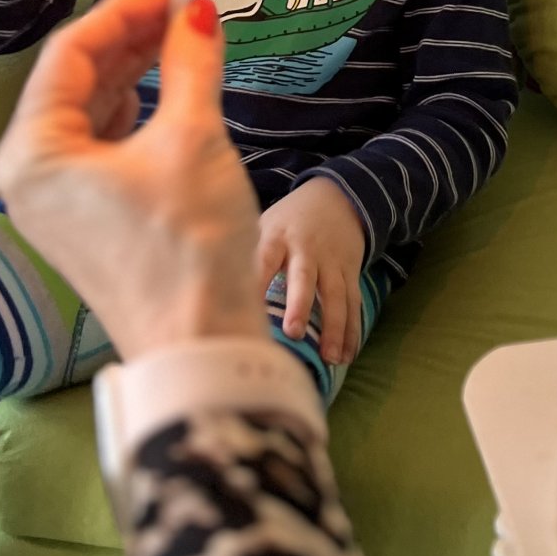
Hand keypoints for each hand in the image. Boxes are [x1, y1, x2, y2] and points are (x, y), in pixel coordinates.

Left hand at [0, 0, 264, 359]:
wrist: (198, 344)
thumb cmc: (186, 245)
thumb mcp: (193, 137)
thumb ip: (189, 64)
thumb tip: (197, 12)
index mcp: (32, 151)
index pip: (71, 51)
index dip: (124, 8)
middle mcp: (28, 175)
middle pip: (75, 80)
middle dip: (130, 37)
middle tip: (183, 3)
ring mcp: (53, 203)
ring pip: (90, 112)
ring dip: (135, 71)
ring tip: (183, 37)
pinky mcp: (84, 222)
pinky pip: (101, 147)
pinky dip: (134, 112)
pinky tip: (169, 90)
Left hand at [256, 177, 365, 364]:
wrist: (335, 198)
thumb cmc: (287, 223)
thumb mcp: (264, 226)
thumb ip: (243, 254)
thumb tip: (203, 290)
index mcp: (277, 238)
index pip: (264, 260)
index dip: (256, 282)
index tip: (244, 309)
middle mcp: (306, 249)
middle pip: (303, 277)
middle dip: (300, 305)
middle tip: (294, 333)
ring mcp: (331, 260)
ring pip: (336, 294)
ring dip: (334, 327)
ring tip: (330, 358)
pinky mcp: (350, 271)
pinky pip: (353, 302)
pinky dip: (352, 330)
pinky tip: (347, 355)